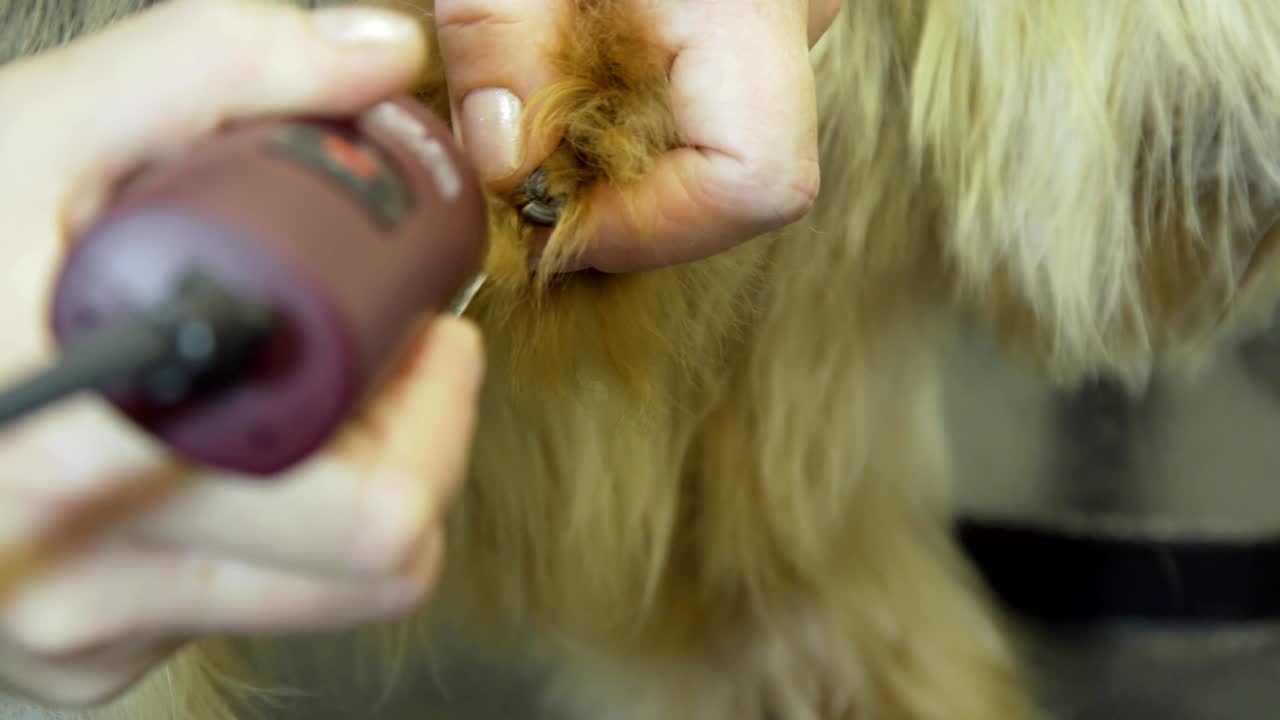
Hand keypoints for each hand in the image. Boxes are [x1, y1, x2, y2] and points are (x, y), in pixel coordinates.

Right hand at [0, 0, 483, 706]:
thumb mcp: (41, 129)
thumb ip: (216, 65)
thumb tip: (380, 55)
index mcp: (81, 452)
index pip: (361, 503)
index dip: (428, 404)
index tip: (420, 327)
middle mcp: (77, 575)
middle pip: (376, 555)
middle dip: (417, 441)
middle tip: (391, 359)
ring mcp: (84, 631)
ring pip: (336, 592)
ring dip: (361, 485)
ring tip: (310, 395)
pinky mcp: (87, 660)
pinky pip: (261, 607)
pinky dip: (284, 532)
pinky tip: (233, 452)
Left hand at [435, 0, 841, 271]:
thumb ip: (498, 42)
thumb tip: (506, 167)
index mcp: (747, 10)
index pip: (755, 186)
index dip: (650, 232)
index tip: (557, 220)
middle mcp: (786, 29)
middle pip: (738, 189)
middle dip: (628, 210)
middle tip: (537, 176)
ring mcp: (774, 35)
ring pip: (722, 160)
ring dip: (627, 174)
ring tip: (548, 126)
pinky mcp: (745, 35)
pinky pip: (706, 121)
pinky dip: (634, 135)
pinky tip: (576, 98)